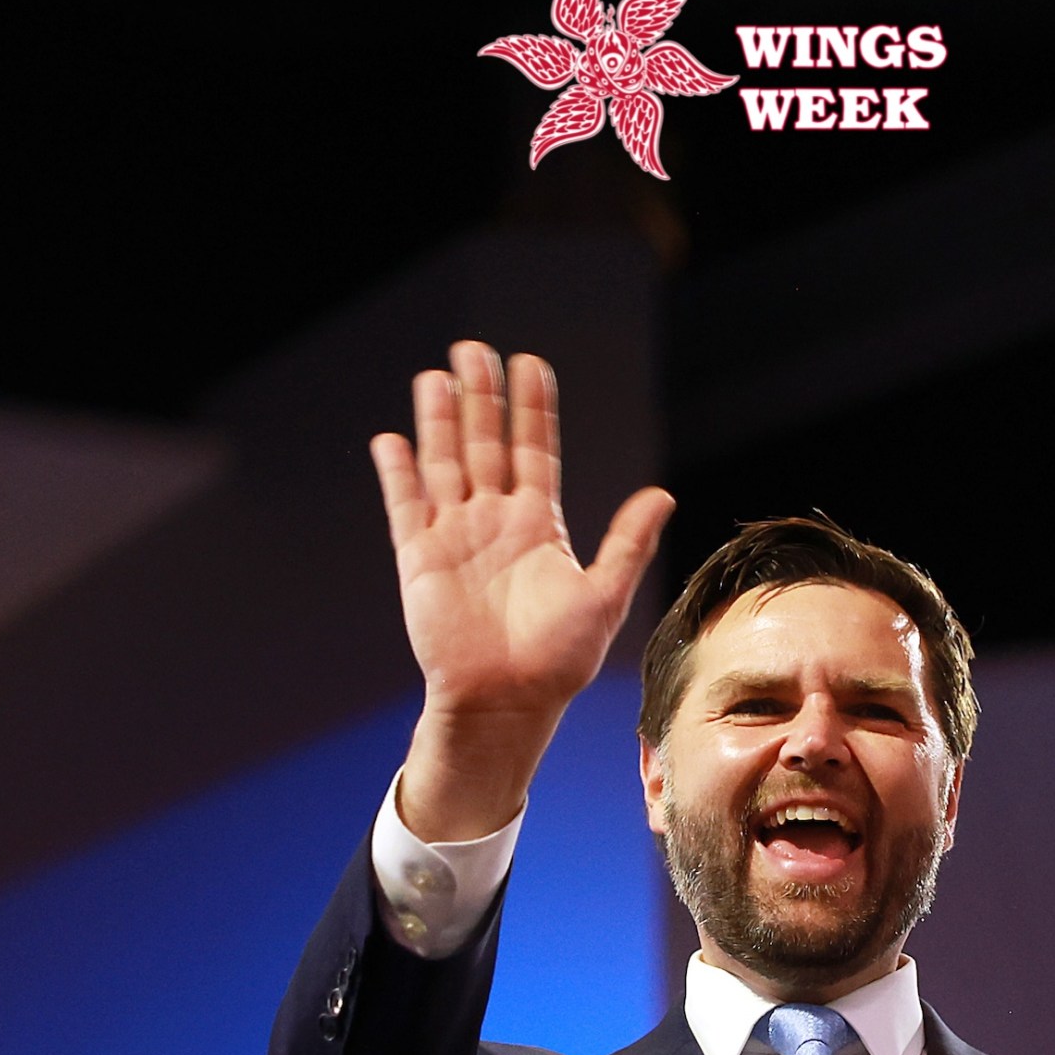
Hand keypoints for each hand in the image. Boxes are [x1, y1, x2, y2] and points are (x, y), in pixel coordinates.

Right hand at [370, 342, 672, 839]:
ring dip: (439, 421)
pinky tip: (392, 439)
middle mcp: (494, 520)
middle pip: (484, 443)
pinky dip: (398, 473)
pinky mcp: (420, 559)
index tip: (529, 363)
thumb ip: (628, 542)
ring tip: (437, 376)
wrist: (506, 705)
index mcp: (538, 524)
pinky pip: (406, 506)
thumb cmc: (559, 661)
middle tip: (474, 349)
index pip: (534, 449)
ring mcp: (454, 536)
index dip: (531, 408)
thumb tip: (663, 493)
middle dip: (481, 397)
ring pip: (444, 463)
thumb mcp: (605, 596)